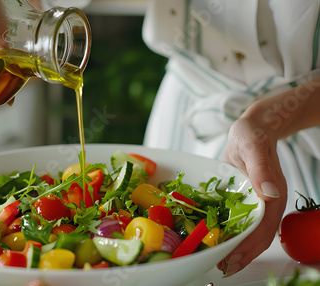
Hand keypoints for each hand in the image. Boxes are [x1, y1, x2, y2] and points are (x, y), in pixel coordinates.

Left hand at [219, 77, 319, 275]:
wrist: (252, 128)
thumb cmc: (252, 135)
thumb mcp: (253, 146)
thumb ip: (261, 168)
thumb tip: (269, 193)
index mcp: (272, 193)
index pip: (263, 228)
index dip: (249, 247)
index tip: (233, 260)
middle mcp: (266, 201)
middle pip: (258, 235)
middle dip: (242, 254)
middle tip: (222, 269)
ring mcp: (256, 201)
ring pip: (250, 231)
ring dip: (237, 248)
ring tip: (219, 262)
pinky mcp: (246, 198)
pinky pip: (241, 220)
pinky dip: (232, 233)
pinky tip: (218, 240)